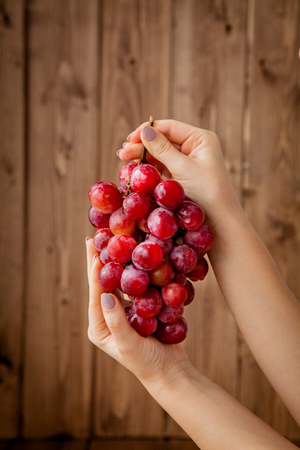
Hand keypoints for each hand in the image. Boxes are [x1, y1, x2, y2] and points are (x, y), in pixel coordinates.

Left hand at [86, 237, 190, 387]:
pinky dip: (132, 271)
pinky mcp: (138, 310)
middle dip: (98, 261)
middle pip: (102, 284)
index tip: (96, 250)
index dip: (95, 271)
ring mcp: (123, 312)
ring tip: (112, 243)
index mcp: (99, 326)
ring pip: (117, 282)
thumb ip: (116, 320)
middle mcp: (107, 317)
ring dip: (115, 262)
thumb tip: (104, 294)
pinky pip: (134, 287)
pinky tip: (133, 256)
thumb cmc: (147, 363)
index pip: (95, 293)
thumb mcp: (128, 344)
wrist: (170, 372)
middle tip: (94, 238)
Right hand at [118, 119, 241, 227]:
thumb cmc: (207, 192)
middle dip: (142, 145)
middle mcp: (195, 147)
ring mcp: (188, 162)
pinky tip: (135, 169)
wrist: (219, 221)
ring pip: (160, 154)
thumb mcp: (183, 169)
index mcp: (200, 139)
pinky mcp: (182, 176)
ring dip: (143, 156)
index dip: (147, 131)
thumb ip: (162, 149)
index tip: (129, 139)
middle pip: (163, 140)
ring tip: (124, 160)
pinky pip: (162, 167)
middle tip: (122, 154)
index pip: (169, 127)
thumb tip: (145, 131)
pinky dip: (149, 168)